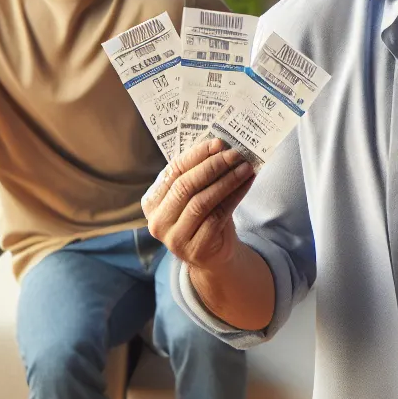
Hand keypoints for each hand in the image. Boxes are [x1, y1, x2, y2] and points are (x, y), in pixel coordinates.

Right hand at [144, 137, 254, 268]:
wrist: (214, 255)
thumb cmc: (203, 217)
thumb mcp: (194, 195)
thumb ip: (198, 173)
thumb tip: (219, 145)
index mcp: (151, 202)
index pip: (173, 171)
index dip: (196, 155)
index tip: (218, 143)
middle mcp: (157, 221)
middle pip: (185, 186)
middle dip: (213, 166)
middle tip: (235, 154)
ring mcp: (174, 238)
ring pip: (202, 202)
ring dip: (227, 181)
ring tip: (245, 167)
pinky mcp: (196, 249)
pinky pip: (217, 217)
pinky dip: (234, 197)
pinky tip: (246, 184)